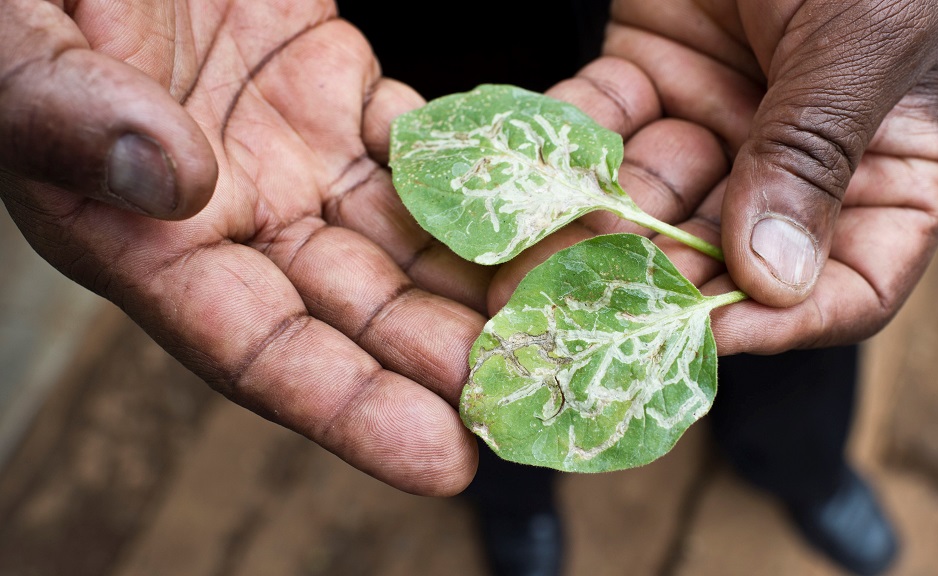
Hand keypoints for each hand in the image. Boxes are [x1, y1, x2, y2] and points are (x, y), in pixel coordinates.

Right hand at [0, 0, 495, 494]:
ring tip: (569, 306)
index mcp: (141, 240)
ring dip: (484, 275)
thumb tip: (174, 184)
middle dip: (449, 357)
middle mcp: (231, 217)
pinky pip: (420, 148)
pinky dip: (481, 174)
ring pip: (404, 238)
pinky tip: (544, 198)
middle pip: (356, 311)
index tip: (447, 459)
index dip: (351, 410)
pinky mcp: (332, 90)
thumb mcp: (13, 47)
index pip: (256, 351)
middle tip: (544, 389)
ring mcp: (290, 156)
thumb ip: (70, 116)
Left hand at [493, 0, 937, 354]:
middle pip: (729, 255)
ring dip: (591, 233)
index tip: (706, 336)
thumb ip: (816, 152)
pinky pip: (602, 126)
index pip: (850, 282)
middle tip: (578, 317)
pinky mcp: (650, 75)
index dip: (783, 322)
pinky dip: (562, 149)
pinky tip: (521, 182)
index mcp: (889, 165)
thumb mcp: (864, 38)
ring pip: (653, 202)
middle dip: (654, 285)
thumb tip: (772, 279)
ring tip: (527, 269)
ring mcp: (721, 120)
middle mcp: (800, 158)